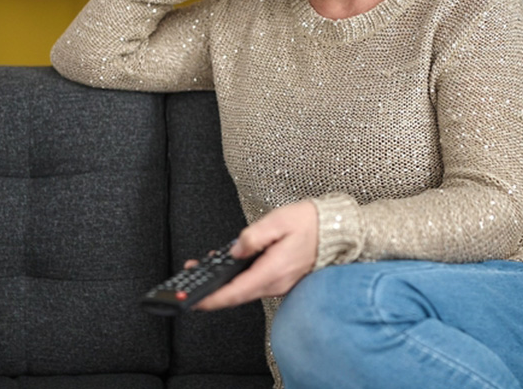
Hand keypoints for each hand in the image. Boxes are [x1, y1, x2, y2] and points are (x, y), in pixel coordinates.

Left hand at [192, 200, 318, 310]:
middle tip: (188, 284)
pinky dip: (236, 281)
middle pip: (236, 296)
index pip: (236, 292)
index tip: (195, 302)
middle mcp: (275, 283)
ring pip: (244, 291)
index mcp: (272, 270)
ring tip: (202, 270)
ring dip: (223, 286)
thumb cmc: (309, 223)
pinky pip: (253, 285)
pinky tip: (227, 268)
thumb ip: (253, 236)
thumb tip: (235, 250)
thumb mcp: (277, 221)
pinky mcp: (279, 280)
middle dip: (210, 293)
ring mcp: (278, 284)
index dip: (213, 299)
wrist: (334, 229)